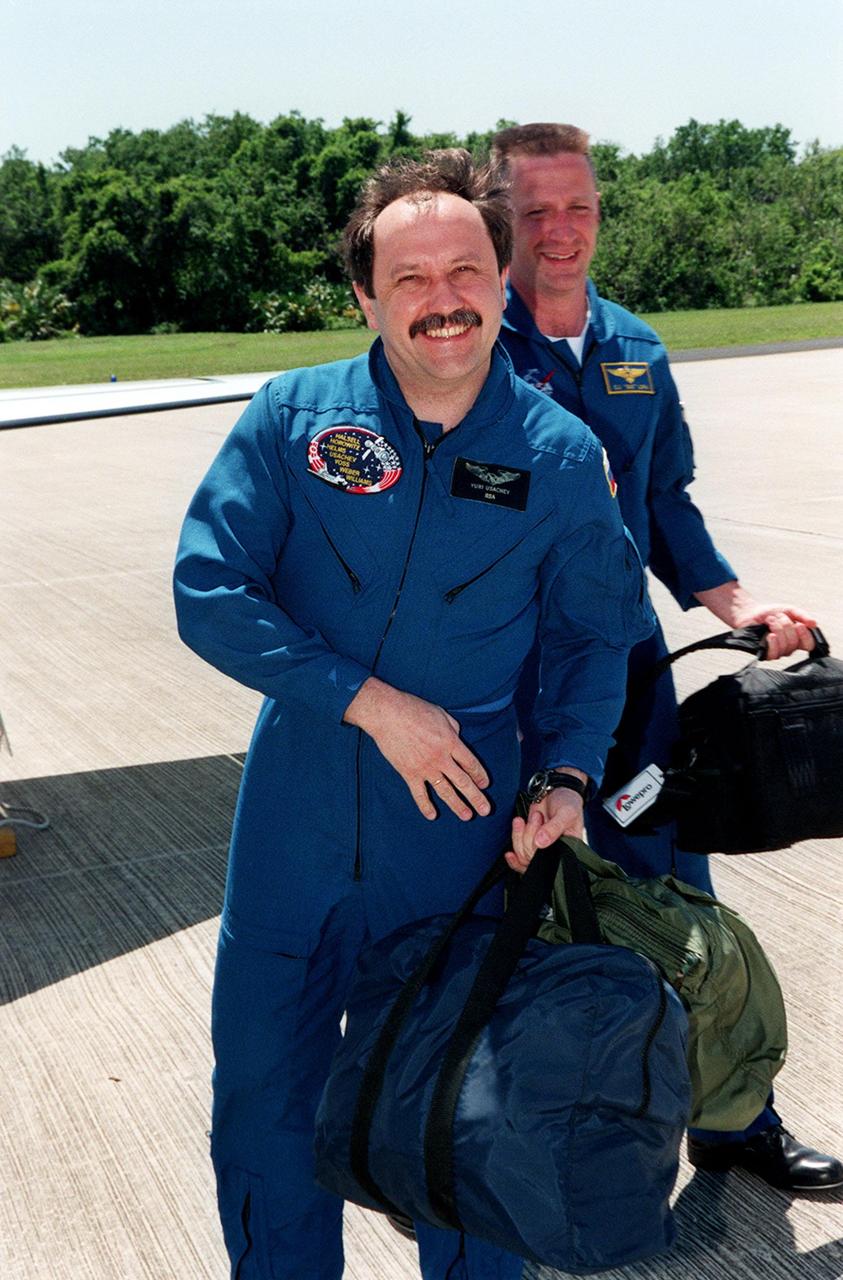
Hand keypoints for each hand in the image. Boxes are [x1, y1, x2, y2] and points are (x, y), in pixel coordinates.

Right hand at [343, 677, 489, 820]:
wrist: (387, 715)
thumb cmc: (414, 709)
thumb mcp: (441, 714)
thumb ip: (453, 728)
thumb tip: (457, 738)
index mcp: (451, 742)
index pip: (470, 763)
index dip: (480, 775)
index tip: (484, 784)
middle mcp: (441, 758)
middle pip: (462, 781)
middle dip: (476, 797)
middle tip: (485, 810)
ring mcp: (425, 768)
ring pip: (444, 791)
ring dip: (457, 805)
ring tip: (467, 816)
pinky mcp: (409, 773)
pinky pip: (419, 794)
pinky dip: (425, 806)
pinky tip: (432, 815)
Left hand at [504, 789, 583, 873]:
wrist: (557, 791)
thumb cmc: (568, 802)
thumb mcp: (566, 812)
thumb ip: (554, 827)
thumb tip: (540, 843)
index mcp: (569, 851)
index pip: (551, 864)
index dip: (539, 854)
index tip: (536, 837)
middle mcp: (554, 853)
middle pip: (533, 858)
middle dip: (530, 836)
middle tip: (537, 816)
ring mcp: (541, 848)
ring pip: (523, 855)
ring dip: (520, 835)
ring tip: (532, 817)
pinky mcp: (529, 842)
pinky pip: (519, 854)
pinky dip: (513, 850)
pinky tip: (509, 852)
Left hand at [732, 604, 816, 659]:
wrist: (751, 612)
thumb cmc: (771, 612)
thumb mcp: (789, 610)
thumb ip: (802, 616)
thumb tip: (814, 624)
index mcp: (798, 638)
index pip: (810, 645)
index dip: (806, 637)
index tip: (799, 625)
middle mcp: (789, 647)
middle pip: (795, 643)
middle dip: (786, 626)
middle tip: (778, 616)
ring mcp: (778, 651)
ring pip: (785, 647)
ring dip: (778, 629)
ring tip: (770, 620)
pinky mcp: (765, 653)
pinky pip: (774, 654)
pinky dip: (773, 643)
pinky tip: (770, 635)